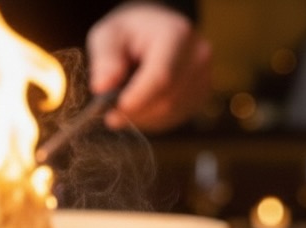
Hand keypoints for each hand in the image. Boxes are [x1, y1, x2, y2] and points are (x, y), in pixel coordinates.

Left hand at [85, 2, 211, 132]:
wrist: (155, 30)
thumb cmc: (129, 33)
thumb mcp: (108, 36)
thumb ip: (105, 60)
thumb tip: (102, 87)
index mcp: (176, 34)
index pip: (161, 76)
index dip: (137, 99)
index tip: (113, 114)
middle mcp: (197, 56)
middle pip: (167, 99)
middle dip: (135, 112)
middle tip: (110, 115)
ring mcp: (204, 76)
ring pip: (171, 113)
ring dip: (142, 118)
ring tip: (124, 106)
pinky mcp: (202, 94)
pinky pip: (176, 117)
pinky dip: (153, 120)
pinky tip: (141, 107)